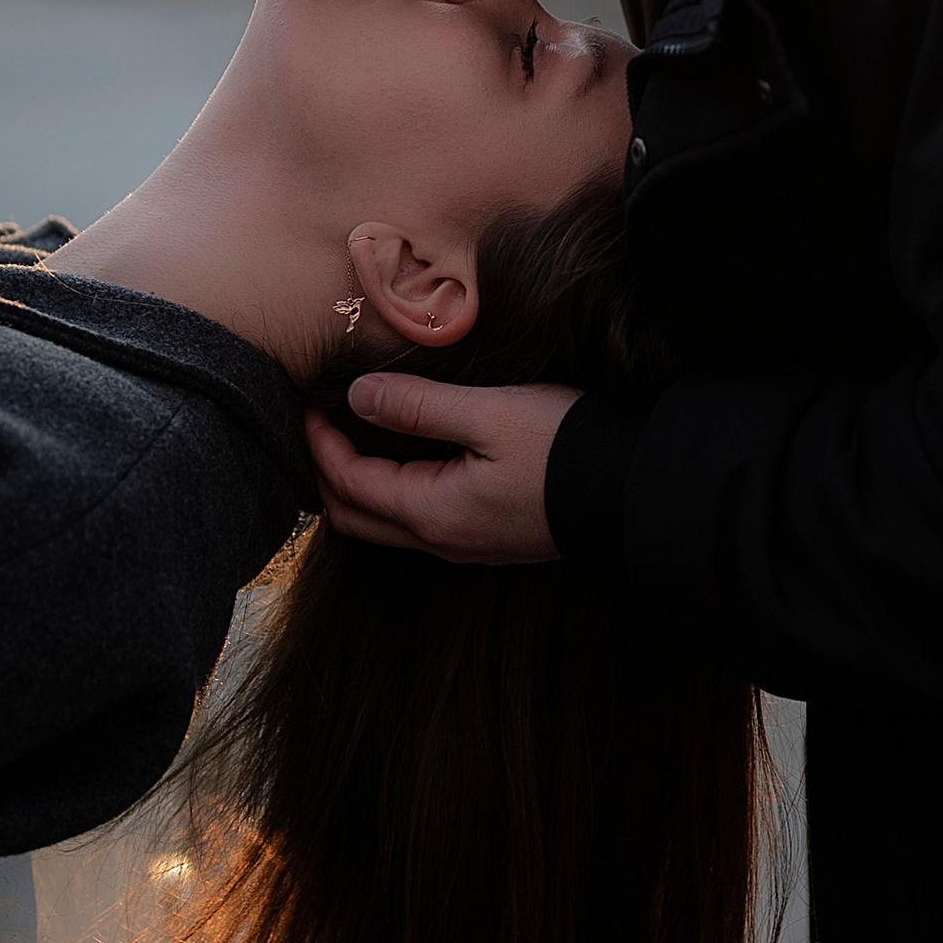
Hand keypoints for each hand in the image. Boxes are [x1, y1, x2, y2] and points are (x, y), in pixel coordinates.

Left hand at [305, 372, 576, 564]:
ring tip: (356, 432)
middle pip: (355, 517)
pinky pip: (417, 521)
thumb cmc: (565, 448)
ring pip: (385, 523)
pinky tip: (405, 453)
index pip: (348, 483)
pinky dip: (392, 490)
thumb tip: (359, 397)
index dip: (319, 441)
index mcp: (432, 512)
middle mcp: (441, 540)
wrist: (632, 492)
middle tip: (321, 421)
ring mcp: (465, 545)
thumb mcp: (489, 414)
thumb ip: (420, 407)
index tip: (310, 399)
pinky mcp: (487, 538)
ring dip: (359, 483)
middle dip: (327, 471)